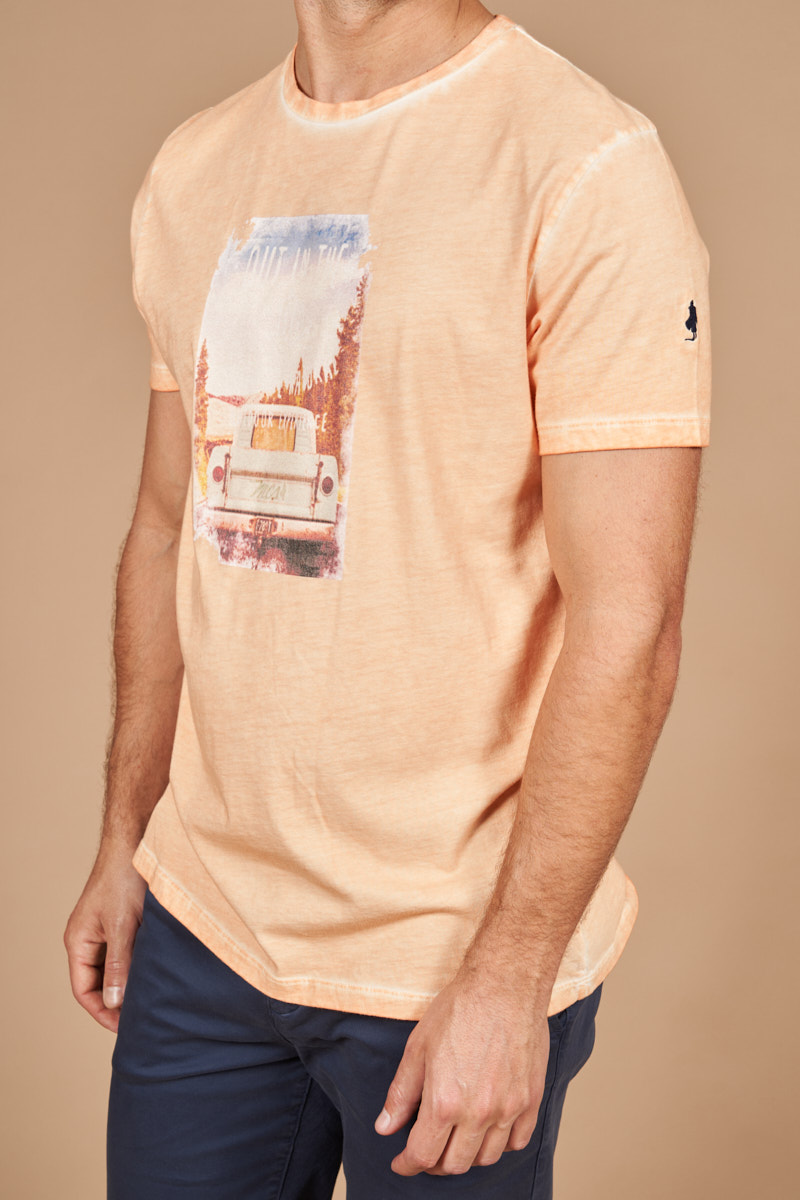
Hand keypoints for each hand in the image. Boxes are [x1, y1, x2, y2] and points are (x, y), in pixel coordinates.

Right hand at [63, 841, 146, 1032]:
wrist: (137, 839)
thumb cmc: (124, 876)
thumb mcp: (123, 925)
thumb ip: (119, 964)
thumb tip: (115, 1002)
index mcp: (78, 941)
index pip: (83, 990)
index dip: (102, 1012)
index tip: (125, 1027)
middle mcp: (88, 938)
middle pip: (97, 983)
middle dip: (117, 1002)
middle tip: (143, 1018)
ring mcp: (105, 930)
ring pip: (115, 968)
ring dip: (130, 983)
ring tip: (152, 999)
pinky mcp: (123, 921)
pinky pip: (127, 952)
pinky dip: (139, 965)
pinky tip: (158, 972)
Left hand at [374, 968, 550, 1175]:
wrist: (504, 985)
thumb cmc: (460, 1009)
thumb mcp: (418, 1047)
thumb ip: (401, 1093)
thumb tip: (385, 1127)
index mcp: (445, 1102)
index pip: (423, 1156)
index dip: (407, 1164)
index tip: (401, 1162)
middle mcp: (478, 1113)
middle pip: (454, 1164)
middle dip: (434, 1163)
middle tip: (425, 1149)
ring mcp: (509, 1108)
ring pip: (487, 1157)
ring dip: (467, 1155)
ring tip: (455, 1139)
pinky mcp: (531, 1099)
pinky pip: (517, 1141)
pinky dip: (501, 1144)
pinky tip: (488, 1129)